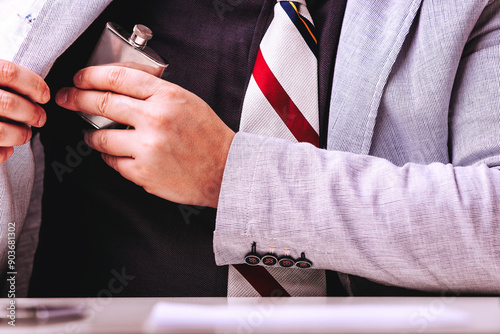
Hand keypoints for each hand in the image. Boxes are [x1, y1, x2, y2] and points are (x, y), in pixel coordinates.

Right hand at [0, 60, 48, 162]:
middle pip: (9, 104)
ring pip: (1, 130)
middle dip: (32, 113)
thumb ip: (0, 77)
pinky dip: (3, 153)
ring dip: (21, 134)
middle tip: (40, 118)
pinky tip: (7, 149)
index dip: (33, 85)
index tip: (44, 96)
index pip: (8, 73)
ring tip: (25, 134)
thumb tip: (36, 92)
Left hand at [56, 66, 234, 206]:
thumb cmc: (208, 136)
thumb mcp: (187, 101)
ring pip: (100, 137)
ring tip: (93, 135)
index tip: (80, 79)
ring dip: (92, 135)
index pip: (117, 77)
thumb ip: (155, 91)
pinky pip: (112, 162)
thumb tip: (118, 86)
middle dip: (76, 99)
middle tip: (67, 99)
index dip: (91, 75)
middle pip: (101, 103)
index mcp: (167, 96)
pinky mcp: (143, 173)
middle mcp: (155, 119)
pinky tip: (119, 155)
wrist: (226, 169)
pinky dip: (111, 158)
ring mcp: (147, 147)